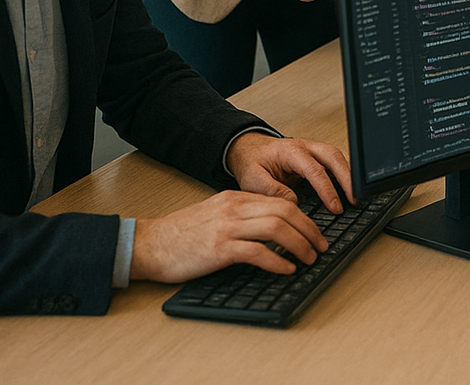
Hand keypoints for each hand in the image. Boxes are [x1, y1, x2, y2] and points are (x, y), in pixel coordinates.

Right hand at [130, 190, 326, 282]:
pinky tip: (286, 269)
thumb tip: (273, 230)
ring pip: (277, 227)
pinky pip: (257, 251)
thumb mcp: (215, 215)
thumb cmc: (179, 235)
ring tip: (310, 259)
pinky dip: (277, 260)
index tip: (315, 233)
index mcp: (235, 199)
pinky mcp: (219, 249)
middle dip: (310, 229)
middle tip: (321, 246)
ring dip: (300, 244)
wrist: (148, 244)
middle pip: (286, 211)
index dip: (305, 218)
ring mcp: (226, 227)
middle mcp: (234, 208)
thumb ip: (241, 217)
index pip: (281, 201)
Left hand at [226, 131, 354, 213]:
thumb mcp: (253, 180)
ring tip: (357, 195)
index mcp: (290, 152)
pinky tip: (350, 186)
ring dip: (350, 174)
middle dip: (348, 179)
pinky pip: (336, 161)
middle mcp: (305, 147)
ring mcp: (313, 149)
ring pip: (339, 156)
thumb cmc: (251, 162)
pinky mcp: (316, 156)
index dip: (328, 189)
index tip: (335, 206)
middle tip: (355, 199)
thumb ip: (273, 191)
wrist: (248, 149)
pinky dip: (346, 172)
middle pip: (335, 157)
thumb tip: (294, 203)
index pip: (315, 170)